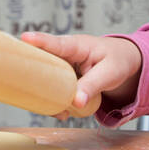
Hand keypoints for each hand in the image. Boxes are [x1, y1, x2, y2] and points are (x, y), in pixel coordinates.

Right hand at [20, 32, 141, 120]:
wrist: (123, 62)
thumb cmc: (117, 60)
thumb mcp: (110, 73)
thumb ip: (92, 86)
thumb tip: (76, 103)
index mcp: (77, 46)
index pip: (56, 43)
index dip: (39, 41)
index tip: (24, 38)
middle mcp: (64, 54)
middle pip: (43, 61)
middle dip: (34, 71)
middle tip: (30, 84)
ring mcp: (61, 67)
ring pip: (46, 78)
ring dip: (47, 94)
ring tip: (60, 110)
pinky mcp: (62, 78)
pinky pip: (53, 89)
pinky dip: (56, 102)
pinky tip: (63, 112)